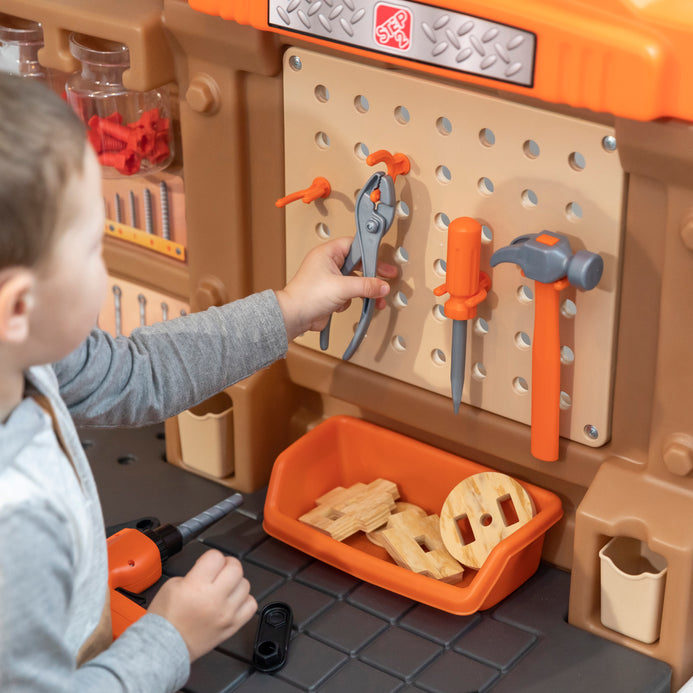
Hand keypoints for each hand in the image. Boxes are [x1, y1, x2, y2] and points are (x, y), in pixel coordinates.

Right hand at [148, 549, 256, 661]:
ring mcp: (226, 614)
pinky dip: (244, 600)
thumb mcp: (171, 585)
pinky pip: (251, 606)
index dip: (211, 557)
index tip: (207, 563)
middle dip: (227, 564)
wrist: (164, 647)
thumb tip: (209, 569)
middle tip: (219, 570)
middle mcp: (214, 599)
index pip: (216, 557)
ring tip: (224, 588)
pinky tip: (232, 601)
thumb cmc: (165, 620)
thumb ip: (194, 573)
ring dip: (235, 583)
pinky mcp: (232, 626)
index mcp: (196, 586)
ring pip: (245, 585)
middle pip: (235, 568)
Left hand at [275, 237, 397, 339]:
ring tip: (375, 298)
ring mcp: (330, 279)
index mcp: (327, 253)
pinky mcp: (331, 293)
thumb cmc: (306, 296)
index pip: (354, 245)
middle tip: (387, 275)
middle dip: (371, 274)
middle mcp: (328, 264)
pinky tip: (352, 305)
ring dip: (364, 290)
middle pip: (358, 264)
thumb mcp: (342, 287)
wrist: (294, 317)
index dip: (369, 250)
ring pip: (355, 281)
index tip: (382, 257)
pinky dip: (353, 299)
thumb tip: (382, 286)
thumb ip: (366, 286)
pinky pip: (349, 293)